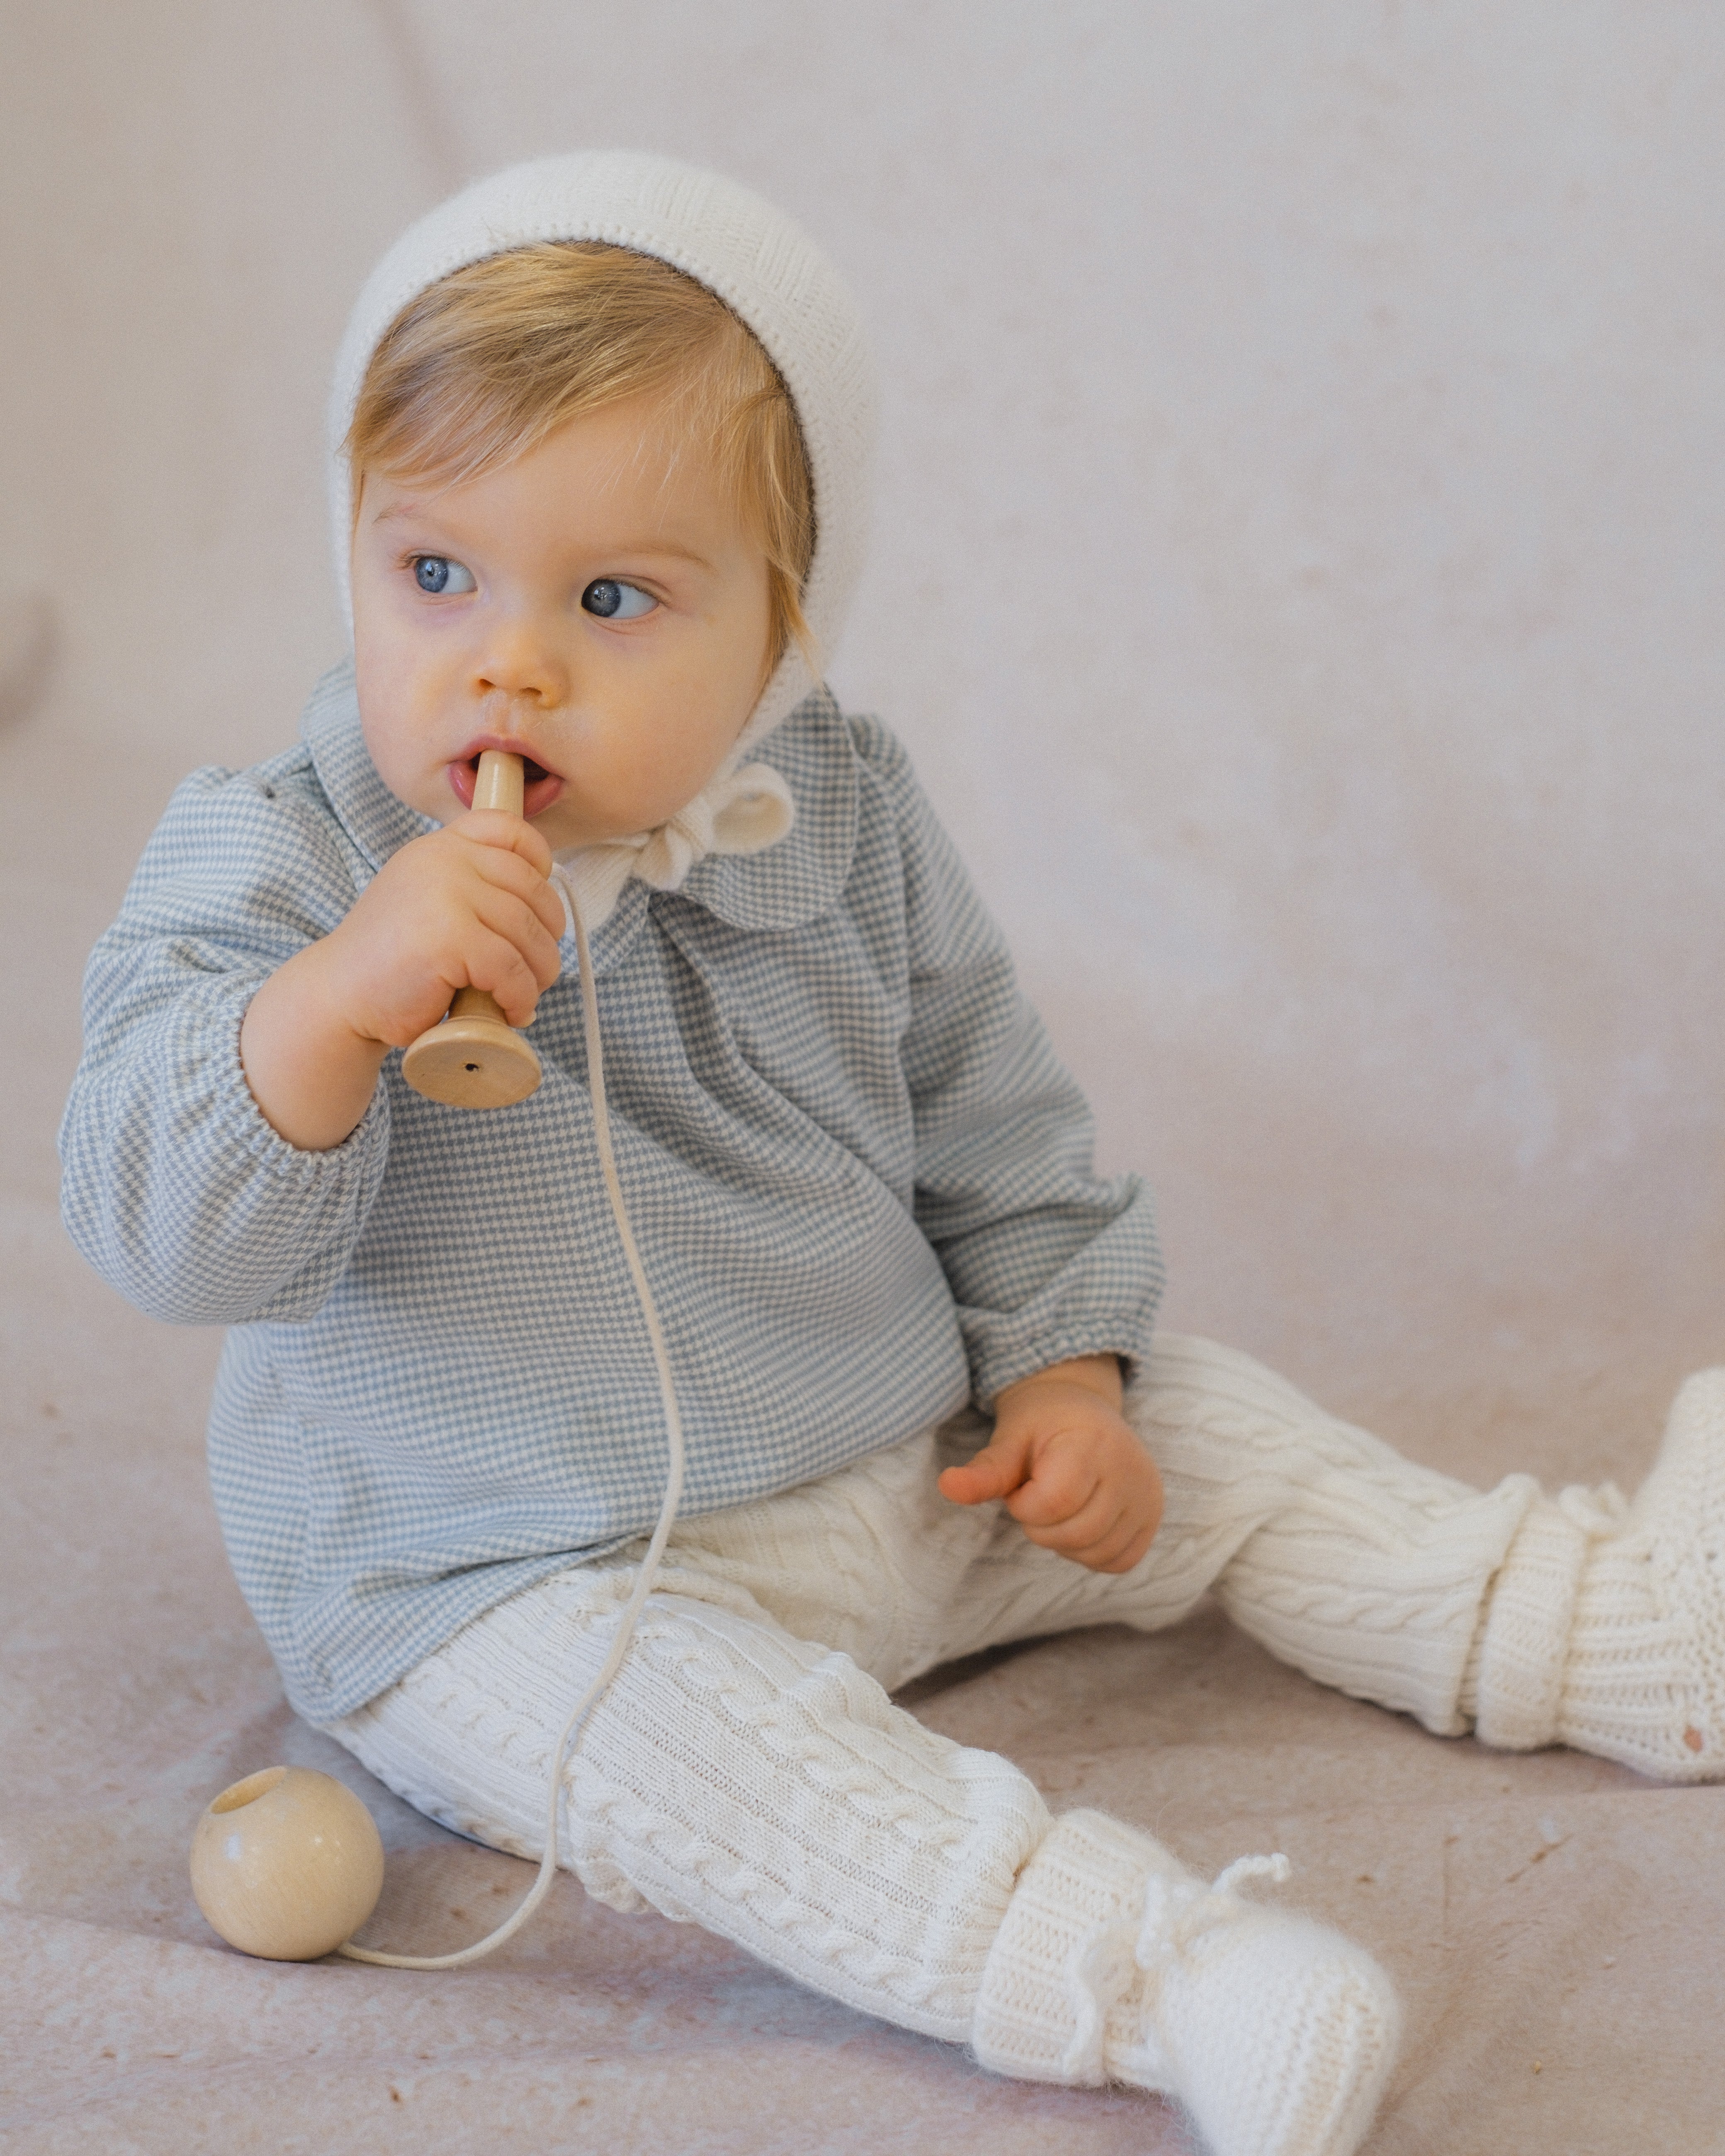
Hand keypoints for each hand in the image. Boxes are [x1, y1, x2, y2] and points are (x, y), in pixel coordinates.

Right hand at [315, 807, 563, 1047]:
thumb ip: (467, 883)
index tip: (540, 905)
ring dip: (540, 972)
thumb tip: (542, 899)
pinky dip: (520, 996)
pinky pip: (512, 968)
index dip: (539, 862)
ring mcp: (446, 895)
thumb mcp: (426, 899)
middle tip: (537, 969)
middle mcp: (443, 860)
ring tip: (523, 995)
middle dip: (546, 935)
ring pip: (528, 932)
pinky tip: (511, 1011)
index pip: (508, 828)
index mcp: (439, 847)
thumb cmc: (392, 960)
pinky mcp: (450, 938)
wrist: (340, 995)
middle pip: (531, 889)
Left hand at [937, 1354, 1162, 1572]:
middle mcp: (1131, 1469)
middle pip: (1076, 1533)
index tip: (1022, 1485)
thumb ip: (984, 1470)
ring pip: (1097, 1553)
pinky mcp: (1152, 1516)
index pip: (1055, 1502)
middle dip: (1042, 1525)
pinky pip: (1119, 1561)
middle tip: (1038, 1495)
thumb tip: (946, 1487)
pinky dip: (1091, 1552)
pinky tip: (1079, 1521)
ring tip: (1059, 1505)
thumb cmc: (1040, 1425)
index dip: (1025, 1505)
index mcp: (1093, 1442)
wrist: (1081, 1409)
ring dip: (1064, 1541)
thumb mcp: (1008, 1439)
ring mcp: (1147, 1495)